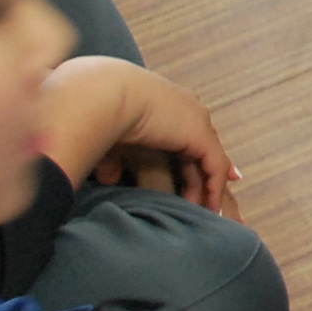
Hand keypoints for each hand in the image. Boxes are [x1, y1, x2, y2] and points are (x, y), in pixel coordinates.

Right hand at [38, 58, 239, 212]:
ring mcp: (196, 120)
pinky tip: (211, 209)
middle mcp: (187, 108)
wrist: (105, 95)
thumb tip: (109, 179)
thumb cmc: (97, 112)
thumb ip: (112, 159)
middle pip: (204, 147)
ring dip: (210, 189)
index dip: (193, 158)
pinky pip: (214, 167)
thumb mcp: (107, 138)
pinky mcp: (200, 134)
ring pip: (212, 160)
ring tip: (207, 215)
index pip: (188, 134)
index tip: (199, 180)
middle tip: (207, 204)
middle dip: (207, 175)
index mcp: (167, 104)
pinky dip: (213, 189)